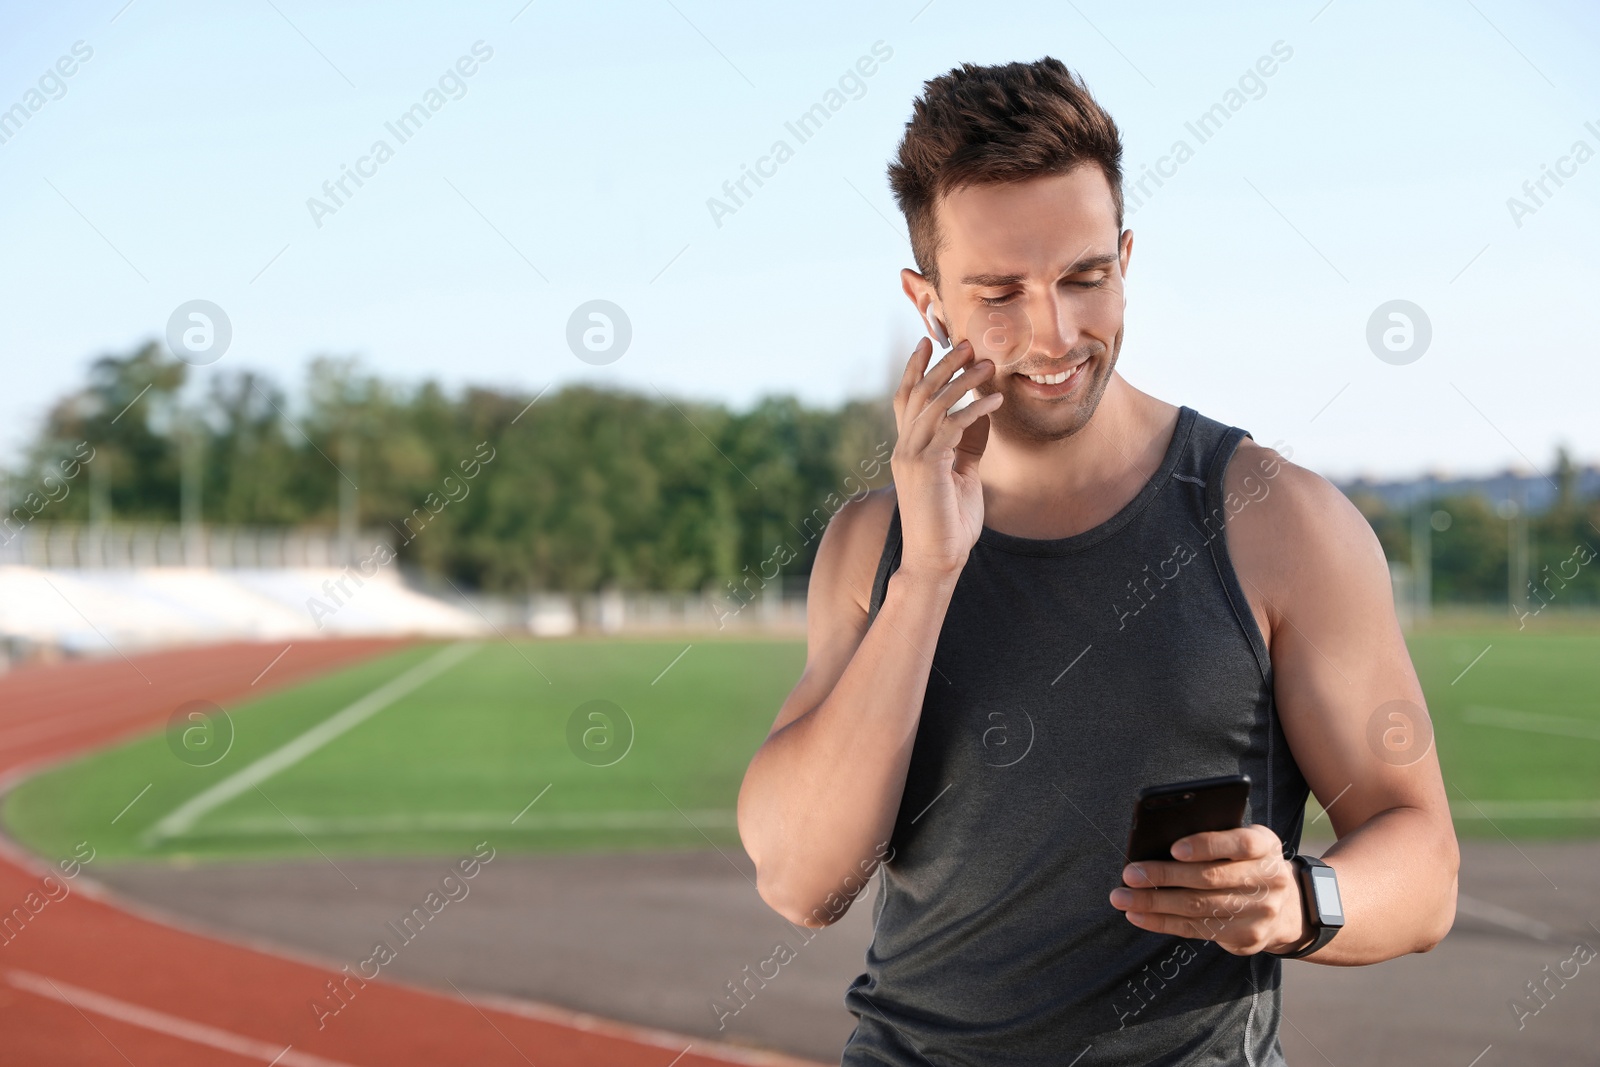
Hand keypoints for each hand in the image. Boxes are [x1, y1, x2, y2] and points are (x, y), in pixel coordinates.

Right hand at [889, 338, 1003, 580]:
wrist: (937, 560)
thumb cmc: (950, 522)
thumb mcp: (963, 474)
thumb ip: (968, 443)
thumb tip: (981, 411)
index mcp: (909, 449)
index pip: (906, 399)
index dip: (915, 369)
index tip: (927, 341)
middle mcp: (905, 448)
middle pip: (919, 393)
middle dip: (943, 364)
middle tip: (968, 343)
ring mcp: (912, 457)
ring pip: (934, 405)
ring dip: (963, 381)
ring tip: (988, 365)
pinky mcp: (926, 468)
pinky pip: (951, 428)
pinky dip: (974, 410)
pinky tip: (995, 402)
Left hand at [1107, 825, 1308, 955]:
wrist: (1287, 906)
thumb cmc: (1245, 861)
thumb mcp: (1240, 840)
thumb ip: (1213, 837)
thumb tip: (1156, 841)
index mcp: (1266, 846)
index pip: (1240, 844)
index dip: (1207, 845)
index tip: (1174, 848)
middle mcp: (1270, 880)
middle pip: (1210, 879)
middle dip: (1164, 876)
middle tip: (1129, 874)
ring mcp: (1260, 913)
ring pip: (1199, 907)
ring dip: (1154, 903)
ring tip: (1122, 897)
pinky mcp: (1246, 938)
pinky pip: (1197, 930)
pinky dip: (1162, 922)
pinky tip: (1137, 915)